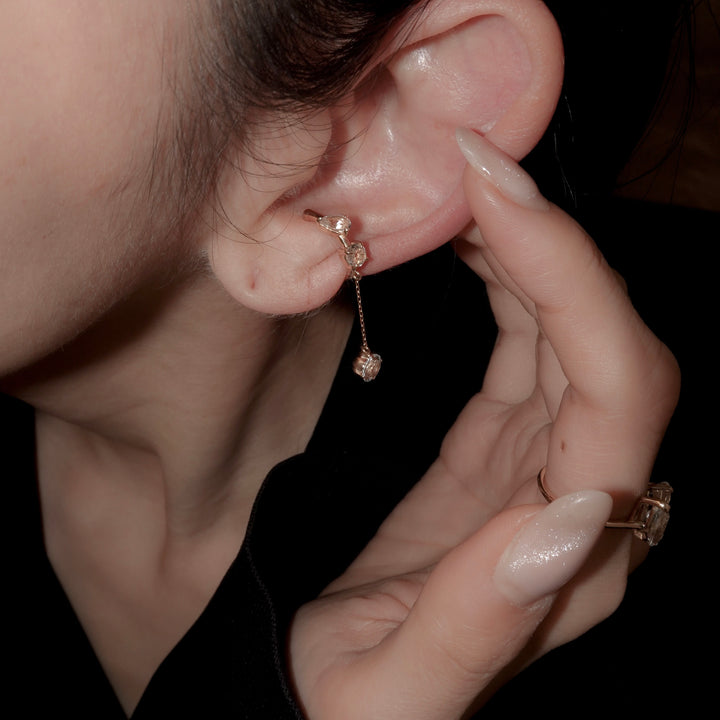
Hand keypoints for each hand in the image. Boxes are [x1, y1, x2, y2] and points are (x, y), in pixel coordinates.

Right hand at [289, 129, 679, 718]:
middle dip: (553, 244)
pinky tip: (474, 252)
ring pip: (568, 341)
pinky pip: (525, 358)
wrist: (324, 702)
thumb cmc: (355, 711)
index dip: (571, 284)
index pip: (618, 395)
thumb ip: (482, 618)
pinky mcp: (499, 459)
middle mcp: (579, 510)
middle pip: (608, 348)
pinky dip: (507, 293)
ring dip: (529, 256)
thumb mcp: (401, 693)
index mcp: (571, 564)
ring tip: (467, 194)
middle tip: (473, 164)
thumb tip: (564, 514)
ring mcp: (541, 476)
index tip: (496, 200)